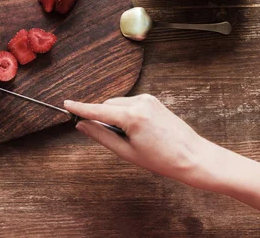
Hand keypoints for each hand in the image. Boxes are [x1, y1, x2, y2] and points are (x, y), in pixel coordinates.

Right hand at [64, 94, 209, 187]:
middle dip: (103, 119)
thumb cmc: (162, 160)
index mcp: (132, 116)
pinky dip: (126, 114)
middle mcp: (139, 102)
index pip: (98, 110)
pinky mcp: (153, 100)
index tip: (66, 104)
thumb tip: (83, 126)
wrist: (193, 157)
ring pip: (118, 104)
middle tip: (116, 140)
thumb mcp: (126, 152)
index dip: (80, 108)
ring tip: (133, 138)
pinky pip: (130, 104)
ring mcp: (148, 99)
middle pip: (107, 106)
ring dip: (115, 117)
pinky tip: (139, 131)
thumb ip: (101, 136)